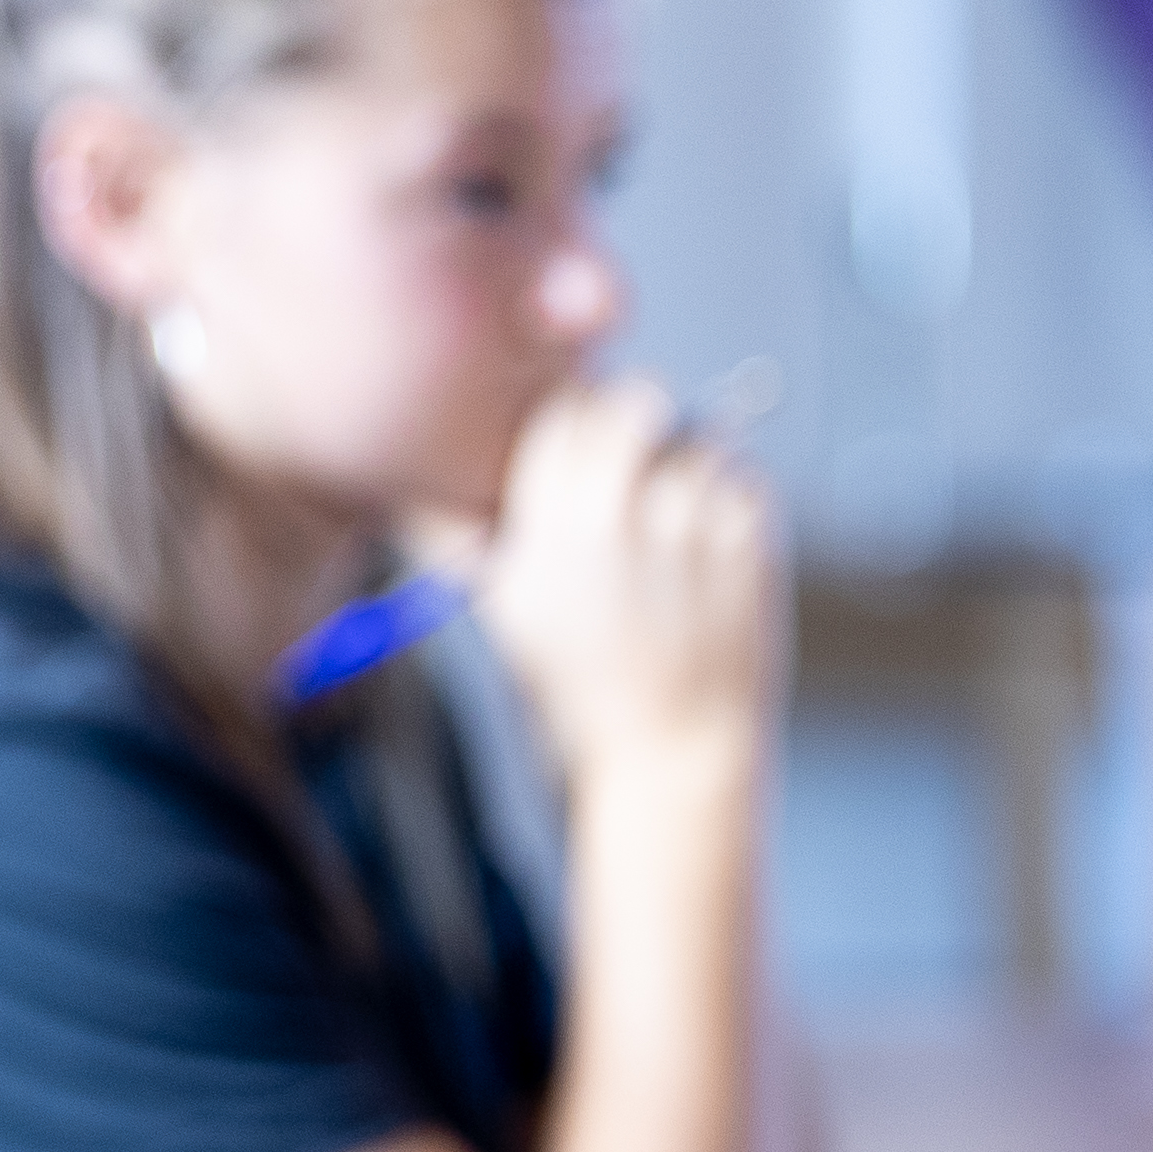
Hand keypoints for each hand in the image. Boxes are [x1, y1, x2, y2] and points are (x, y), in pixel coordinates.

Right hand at [465, 373, 782, 792]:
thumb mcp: (503, 614)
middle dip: (637, 420)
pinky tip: (709, 554)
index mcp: (545, 530)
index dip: (576, 418)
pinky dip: (731, 502)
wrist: (671, 748)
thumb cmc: (580, 690)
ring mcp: (688, 525)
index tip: (586, 440)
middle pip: (633, 403)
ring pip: (696, 438)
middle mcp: (613, 518)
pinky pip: (743, 481)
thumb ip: (459, 543)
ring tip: (676, 527)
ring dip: (688, 466)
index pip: (562, 413)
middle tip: (640, 454)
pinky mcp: (748, 540)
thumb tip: (404, 489)